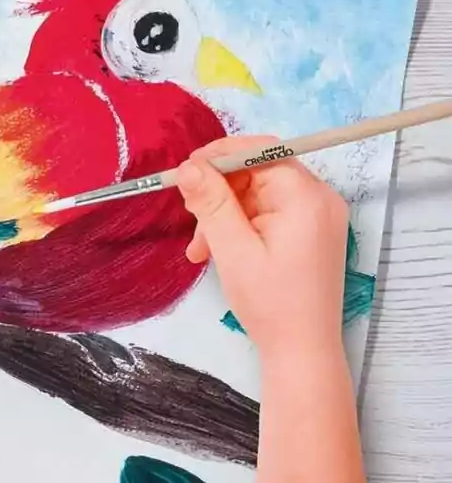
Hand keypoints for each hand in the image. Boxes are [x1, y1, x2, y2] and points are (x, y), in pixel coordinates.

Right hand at [176, 136, 349, 358]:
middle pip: (256, 171)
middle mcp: (318, 198)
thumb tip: (188, 166)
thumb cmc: (271, 303)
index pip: (259, 151)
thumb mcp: (233, 249)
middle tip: (190, 216)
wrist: (301, 351)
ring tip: (201, 247)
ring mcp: (316, 215)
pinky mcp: (309, 231)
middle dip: (218, 191)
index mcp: (305, 197)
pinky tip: (216, 249)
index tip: (185, 174)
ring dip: (223, 212)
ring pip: (256, 192)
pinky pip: (266, 211)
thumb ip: (211, 202)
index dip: (218, 156)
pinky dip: (239, 224)